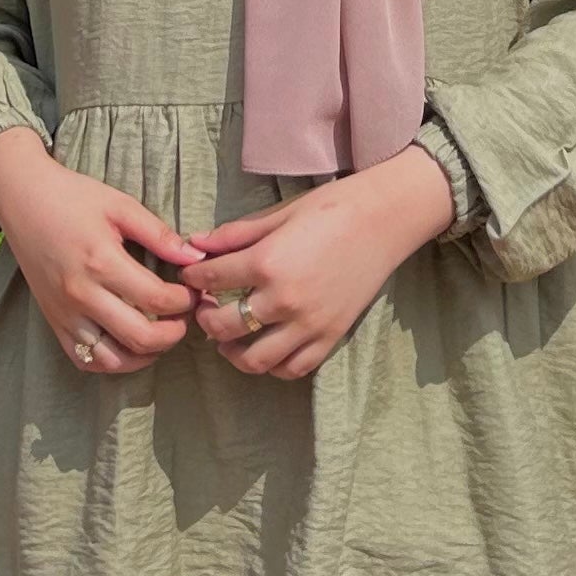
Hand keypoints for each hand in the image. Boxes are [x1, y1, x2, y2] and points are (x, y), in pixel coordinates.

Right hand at [0, 128, 194, 376]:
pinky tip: (128, 345)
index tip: (194, 291)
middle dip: (173, 333)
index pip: (157, 299)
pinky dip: (111, 362)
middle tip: (185, 318)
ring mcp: (65, 314)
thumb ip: (159, 234)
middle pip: (140, 337)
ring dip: (145, 356)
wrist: (22, 198)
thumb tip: (195, 259)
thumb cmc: (73, 197)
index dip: (185, 301)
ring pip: (112, 360)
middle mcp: (82, 295)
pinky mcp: (53, 322)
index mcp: (102, 262)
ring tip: (160, 336)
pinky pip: (84, 360)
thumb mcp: (120, 205)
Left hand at [179, 144, 457, 380]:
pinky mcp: (330, 338)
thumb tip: (195, 244)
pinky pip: (292, 368)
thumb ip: (235, 234)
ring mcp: (308, 324)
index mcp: (267, 263)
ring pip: (254, 360)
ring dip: (233, 351)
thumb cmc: (331, 207)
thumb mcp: (279, 214)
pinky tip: (264, 346)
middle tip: (205, 307)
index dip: (194, 277)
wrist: (385, 218)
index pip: (210, 279)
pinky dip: (272, 364)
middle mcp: (284, 300)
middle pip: (223, 327)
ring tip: (229, 336)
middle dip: (205, 318)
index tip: (191, 275)